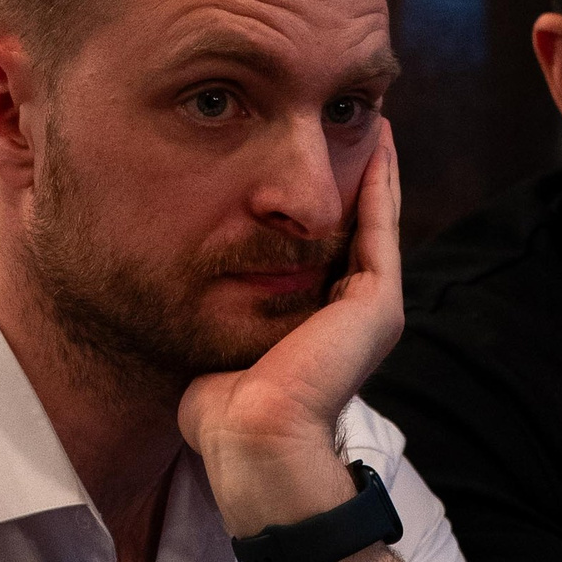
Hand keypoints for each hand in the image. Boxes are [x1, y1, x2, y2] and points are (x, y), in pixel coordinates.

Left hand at [180, 123, 403, 533]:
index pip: (324, 253)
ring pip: (374, 222)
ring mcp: (370, 309)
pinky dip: (381, 181)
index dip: (319, 208)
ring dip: (374, 170)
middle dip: (352, 180)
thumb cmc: (222, 412)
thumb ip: (217, 312)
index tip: (309, 164)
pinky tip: (377, 140)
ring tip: (371, 121)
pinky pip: (380, 226)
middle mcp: (351, 316)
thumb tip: (180, 287)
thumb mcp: (217, 344)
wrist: (252, 441)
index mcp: (318, 328)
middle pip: (355, 231)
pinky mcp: (377, 302)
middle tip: (351, 127)